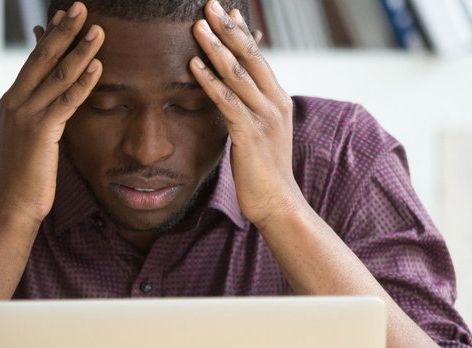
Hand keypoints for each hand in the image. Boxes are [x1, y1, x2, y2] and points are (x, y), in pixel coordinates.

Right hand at [0, 2, 103, 225]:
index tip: (65, 14)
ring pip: (58, 75)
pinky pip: (66, 102)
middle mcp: (16, 101)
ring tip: (99, 30)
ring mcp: (26, 116)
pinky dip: (83, 83)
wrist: (16, 204)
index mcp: (13, 99)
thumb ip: (42, 109)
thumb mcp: (32, 133)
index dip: (51, 34)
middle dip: (65, 30)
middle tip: (81, 7)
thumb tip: (54, 92)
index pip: (35, 59)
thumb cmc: (29, 172)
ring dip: (80, 50)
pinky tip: (98, 67)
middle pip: (43, 57)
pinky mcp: (41, 132)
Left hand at [189, 0, 303, 228]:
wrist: (278, 204)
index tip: (229, 10)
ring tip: (197, 26)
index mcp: (278, 100)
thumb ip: (253, 109)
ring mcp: (264, 118)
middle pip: (250, 57)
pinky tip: (193, 65)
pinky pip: (226, 101)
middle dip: (228, 29)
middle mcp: (275, 103)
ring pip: (237, 74)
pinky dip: (209, 81)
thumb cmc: (265, 171)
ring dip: (215, 48)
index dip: (242, 32)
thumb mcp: (262, 133)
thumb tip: (238, 91)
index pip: (259, 57)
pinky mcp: (249, 134)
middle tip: (210, 5)